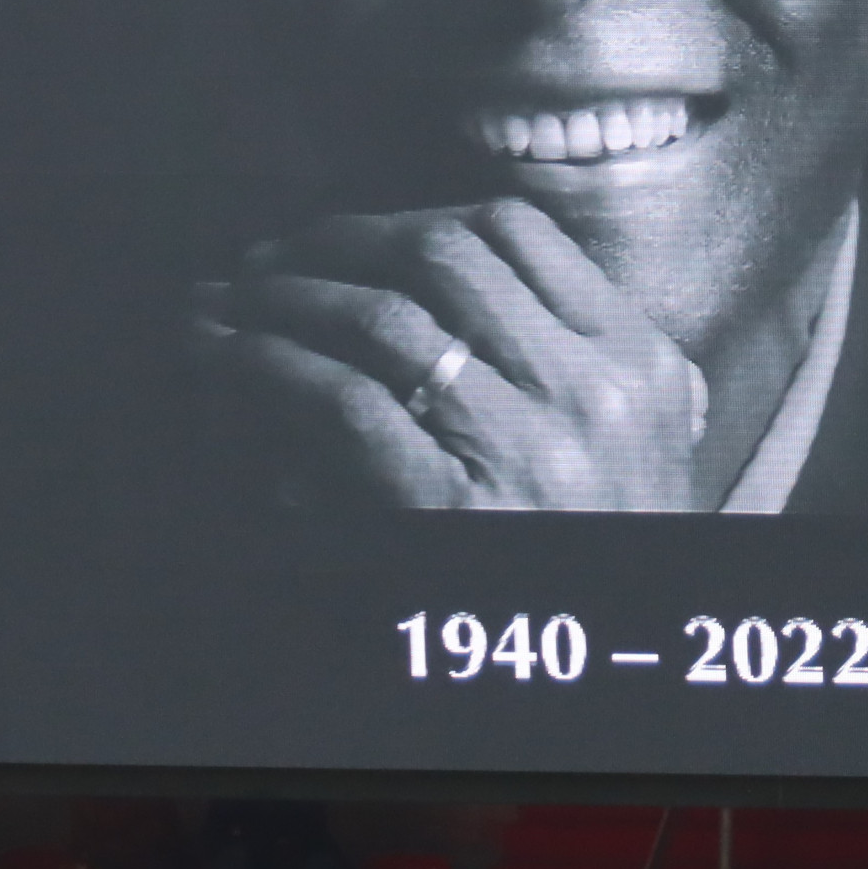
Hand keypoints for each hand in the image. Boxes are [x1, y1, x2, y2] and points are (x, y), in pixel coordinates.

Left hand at [195, 204, 704, 508]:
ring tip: (230, 304)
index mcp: (638, 361)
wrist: (605, 652)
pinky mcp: (448, 504)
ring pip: (381, 317)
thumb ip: (570, 354)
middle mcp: (588, 391)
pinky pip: (343, 400)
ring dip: (285, 298)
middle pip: (441, 255)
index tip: (356, 237)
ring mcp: (524, 445)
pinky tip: (231, 361)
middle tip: (272, 259)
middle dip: (337, 243)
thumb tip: (425, 286)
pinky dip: (270, 366)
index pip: (516, 232)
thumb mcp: (631, 437)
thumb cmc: (598, 544)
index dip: (414, 216)